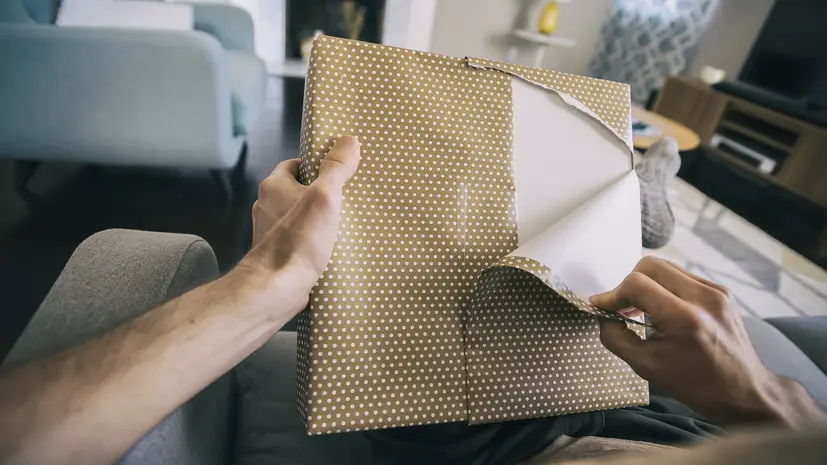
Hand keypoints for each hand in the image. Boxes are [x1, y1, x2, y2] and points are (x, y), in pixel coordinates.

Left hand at [240, 136, 360, 311]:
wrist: (276, 290)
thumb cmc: (298, 240)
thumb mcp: (325, 196)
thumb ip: (337, 168)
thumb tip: (349, 140)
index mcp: (274, 186)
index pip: (295, 164)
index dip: (317, 165)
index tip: (339, 171)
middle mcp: (267, 207)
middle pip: (299, 191)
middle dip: (321, 195)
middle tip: (348, 198)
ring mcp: (271, 233)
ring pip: (300, 218)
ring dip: (319, 221)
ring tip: (346, 225)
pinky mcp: (280, 256)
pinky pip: (300, 241)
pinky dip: (315, 242)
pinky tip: (334, 250)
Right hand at [592, 256, 822, 427]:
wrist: (745, 392)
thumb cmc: (696, 385)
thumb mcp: (647, 366)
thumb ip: (616, 338)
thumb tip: (603, 317)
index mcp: (683, 317)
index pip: (636, 284)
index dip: (612, 294)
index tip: (601, 307)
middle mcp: (702, 296)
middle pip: (650, 265)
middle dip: (628, 283)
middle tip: (621, 307)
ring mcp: (716, 291)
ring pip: (667, 268)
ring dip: (647, 283)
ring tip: (641, 308)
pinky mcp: (723, 293)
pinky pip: (684, 277)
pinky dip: (666, 288)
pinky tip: (664, 310)